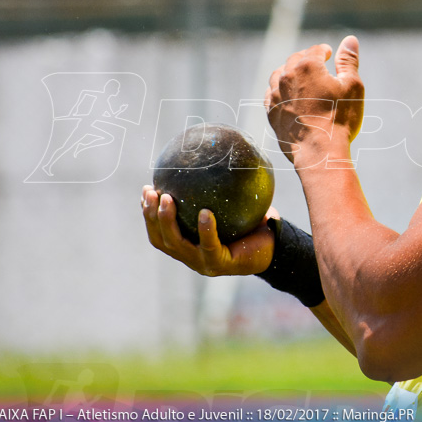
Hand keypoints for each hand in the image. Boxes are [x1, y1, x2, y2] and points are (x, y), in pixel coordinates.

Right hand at [140, 185, 275, 275]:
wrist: (275, 248)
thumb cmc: (252, 224)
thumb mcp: (231, 205)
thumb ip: (217, 189)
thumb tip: (209, 156)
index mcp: (188, 245)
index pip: (159, 232)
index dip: (148, 214)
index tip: (146, 190)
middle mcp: (190, 257)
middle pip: (160, 239)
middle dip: (151, 216)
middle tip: (152, 193)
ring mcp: (203, 263)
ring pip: (178, 244)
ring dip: (168, 221)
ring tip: (168, 199)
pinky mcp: (220, 264)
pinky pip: (210, 245)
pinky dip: (205, 229)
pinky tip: (205, 212)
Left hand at [264, 35, 364, 164]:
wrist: (319, 152)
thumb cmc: (339, 118)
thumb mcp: (352, 86)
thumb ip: (349, 61)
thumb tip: (350, 39)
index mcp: (307, 65)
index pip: (315, 50)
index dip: (324, 50)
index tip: (329, 54)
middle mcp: (287, 76)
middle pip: (295, 59)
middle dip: (307, 59)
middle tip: (316, 64)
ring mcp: (275, 94)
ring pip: (279, 74)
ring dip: (290, 72)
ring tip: (300, 77)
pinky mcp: (270, 111)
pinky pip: (270, 93)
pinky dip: (278, 90)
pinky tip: (286, 95)